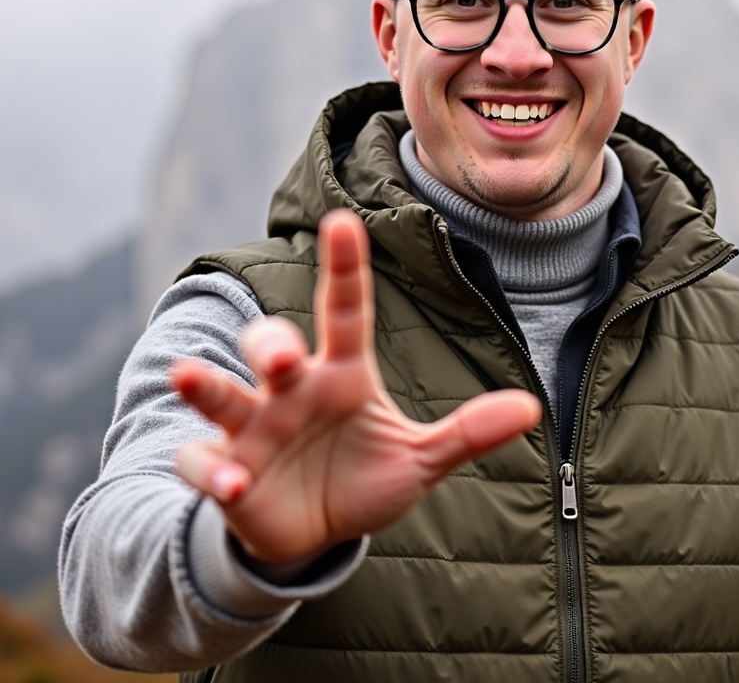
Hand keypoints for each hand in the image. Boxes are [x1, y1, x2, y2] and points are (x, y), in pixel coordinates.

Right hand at [172, 209, 540, 563]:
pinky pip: (205, 464)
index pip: (344, 311)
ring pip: (222, 393)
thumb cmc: (362, 479)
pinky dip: (212, 472)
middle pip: (271, 344)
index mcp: (342, 375)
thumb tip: (532, 407)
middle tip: (285, 355)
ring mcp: (254, 430)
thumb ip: (468, 432)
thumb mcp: (420, 459)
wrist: (314, 535)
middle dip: (270, 341)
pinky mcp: (227, 474)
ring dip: (206, 386)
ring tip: (188, 376)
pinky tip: (231, 484)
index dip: (343, 267)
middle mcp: (291, 391)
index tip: (341, 221)